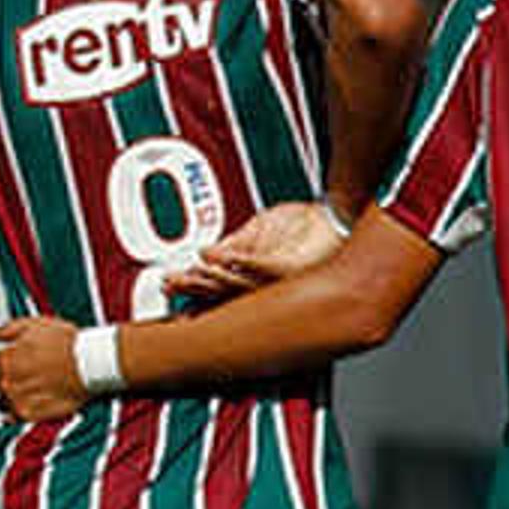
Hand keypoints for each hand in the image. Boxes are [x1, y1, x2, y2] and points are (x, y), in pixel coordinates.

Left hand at [0, 316, 88, 421]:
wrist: (90, 364)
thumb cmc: (66, 343)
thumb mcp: (36, 324)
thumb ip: (9, 329)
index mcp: (4, 358)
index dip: (15, 361)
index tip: (30, 362)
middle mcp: (5, 380)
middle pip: (1, 382)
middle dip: (15, 380)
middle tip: (37, 377)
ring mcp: (15, 398)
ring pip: (4, 400)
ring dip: (15, 397)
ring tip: (37, 392)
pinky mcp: (27, 414)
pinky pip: (12, 418)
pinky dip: (18, 413)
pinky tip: (34, 405)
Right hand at [175, 202, 347, 299]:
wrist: (338, 218)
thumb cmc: (306, 226)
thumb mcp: (258, 232)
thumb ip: (233, 246)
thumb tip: (205, 254)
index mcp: (254, 275)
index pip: (216, 285)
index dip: (192, 286)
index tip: (171, 283)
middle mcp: (266, 283)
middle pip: (222, 290)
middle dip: (195, 287)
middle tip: (172, 283)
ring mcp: (279, 279)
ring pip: (237, 285)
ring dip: (212, 278)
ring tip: (193, 271)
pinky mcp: (292, 267)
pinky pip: (263, 269)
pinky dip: (242, 263)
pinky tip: (226, 258)